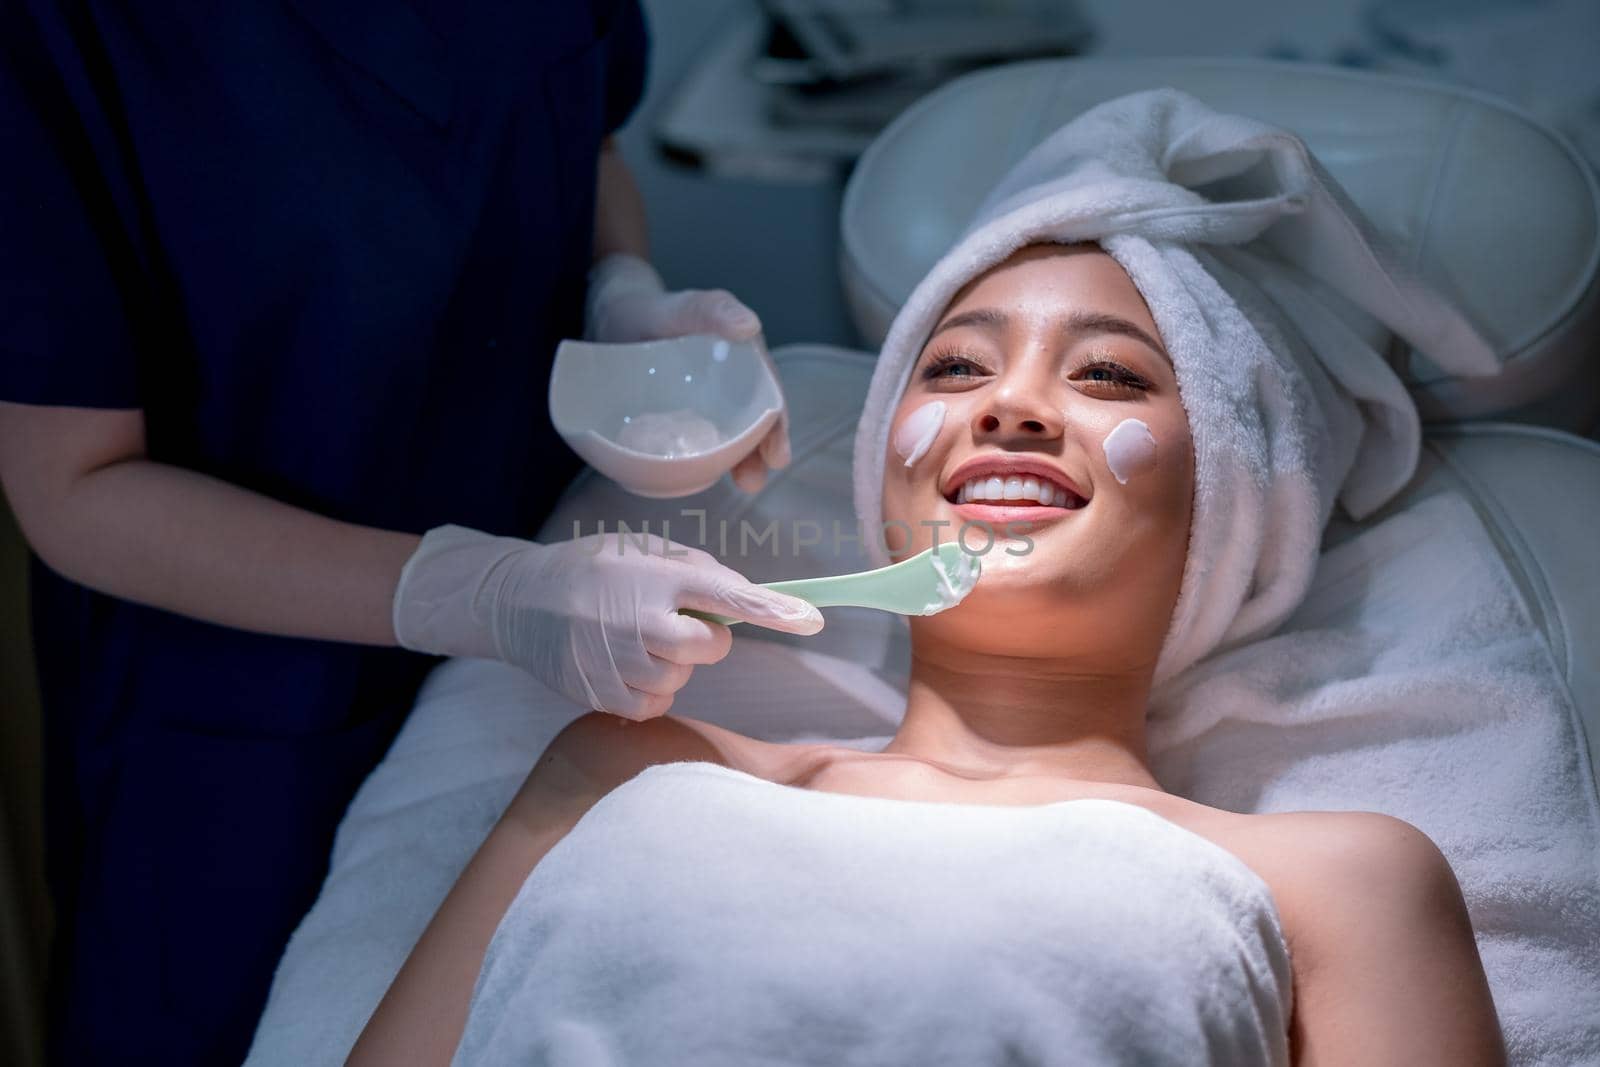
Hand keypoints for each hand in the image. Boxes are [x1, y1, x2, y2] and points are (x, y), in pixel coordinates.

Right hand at [392, 525, 823, 719]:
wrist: (518, 601)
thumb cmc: (592, 569)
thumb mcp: (643, 548)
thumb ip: (697, 570)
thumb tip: (746, 598)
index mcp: (657, 577)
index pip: (729, 596)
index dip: (775, 610)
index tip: (812, 619)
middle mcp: (642, 621)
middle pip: (713, 646)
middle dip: (707, 636)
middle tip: (672, 619)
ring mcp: (620, 662)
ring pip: (684, 678)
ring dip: (673, 663)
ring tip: (633, 638)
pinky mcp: (604, 695)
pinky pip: (656, 703)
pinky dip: (650, 687)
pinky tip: (623, 662)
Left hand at [583, 253, 790, 492]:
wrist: (609, 319)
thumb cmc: (650, 309)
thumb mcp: (681, 306)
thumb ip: (711, 309)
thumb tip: (750, 326)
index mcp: (740, 359)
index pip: (766, 395)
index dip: (776, 426)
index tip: (777, 455)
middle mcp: (727, 385)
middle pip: (751, 423)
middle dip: (759, 453)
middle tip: (754, 481)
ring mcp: (702, 403)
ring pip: (726, 436)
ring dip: (737, 462)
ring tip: (742, 486)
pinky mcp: (677, 416)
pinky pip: (695, 440)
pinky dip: (703, 460)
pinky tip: (699, 479)